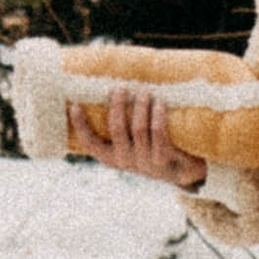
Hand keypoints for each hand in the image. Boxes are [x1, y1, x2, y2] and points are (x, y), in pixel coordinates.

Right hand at [69, 85, 204, 189]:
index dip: (80, 125)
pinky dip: (158, 116)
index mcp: (111, 157)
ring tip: (144, 91)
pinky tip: (160, 104)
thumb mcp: (132, 142)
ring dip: (140, 107)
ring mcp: (145, 161)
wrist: (183, 170)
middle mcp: (125, 160)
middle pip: (116, 129)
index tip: (75, 105)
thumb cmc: (152, 148)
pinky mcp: (164, 159)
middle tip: (121, 88)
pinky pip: (159, 134)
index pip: (90, 143)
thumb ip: (121, 125)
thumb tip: (110, 90)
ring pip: (139, 129)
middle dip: (117, 105)